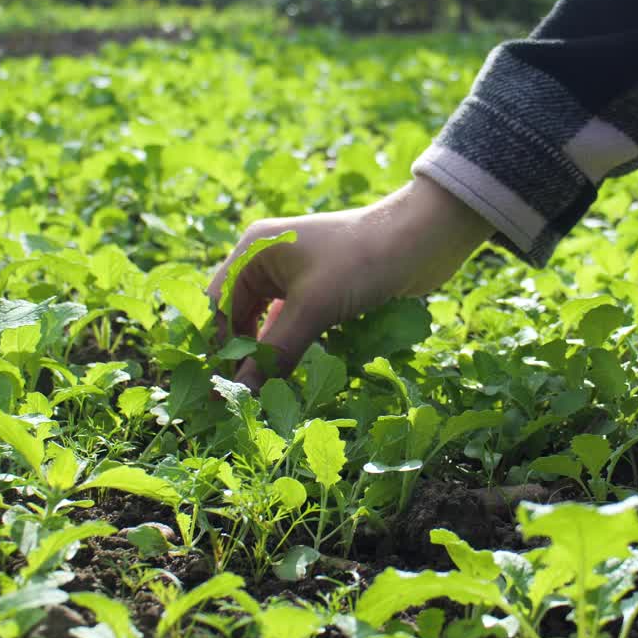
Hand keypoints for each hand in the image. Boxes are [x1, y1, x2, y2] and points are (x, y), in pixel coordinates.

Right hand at [207, 175, 493, 389]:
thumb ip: (277, 351)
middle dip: (237, 354)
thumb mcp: (314, 308)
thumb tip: (244, 393)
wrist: (421, 239)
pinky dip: (285, 348)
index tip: (216, 387)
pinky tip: (285, 376)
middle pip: (237, 315)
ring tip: (260, 394)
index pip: (217, 304)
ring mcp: (293, 276)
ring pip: (264, 324)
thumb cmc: (361, 261)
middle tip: (236, 397)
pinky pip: (289, 325)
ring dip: (263, 355)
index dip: (215, 346)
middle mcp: (268, 261)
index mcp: (255, 251)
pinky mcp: (318, 291)